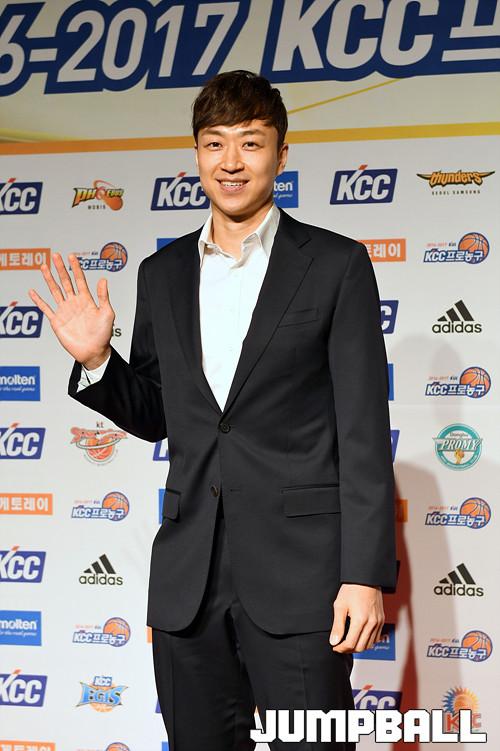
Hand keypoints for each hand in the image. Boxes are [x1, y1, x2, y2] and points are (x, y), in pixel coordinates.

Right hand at [29, 252, 113, 368]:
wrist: (94, 352)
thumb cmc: (103, 335)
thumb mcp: (107, 313)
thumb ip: (103, 296)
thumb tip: (103, 280)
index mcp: (87, 300)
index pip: (80, 280)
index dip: (75, 268)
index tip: (71, 256)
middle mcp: (75, 303)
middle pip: (66, 282)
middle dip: (60, 268)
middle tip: (56, 255)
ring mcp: (65, 311)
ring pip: (55, 291)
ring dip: (49, 279)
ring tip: (44, 267)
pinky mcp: (57, 321)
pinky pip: (45, 308)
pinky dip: (39, 300)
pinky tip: (33, 292)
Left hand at [329, 583, 383, 652]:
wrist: (365, 579)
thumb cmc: (351, 590)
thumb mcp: (340, 606)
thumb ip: (337, 626)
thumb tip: (334, 642)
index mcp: (360, 620)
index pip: (351, 644)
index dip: (341, 648)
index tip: (335, 646)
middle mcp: (372, 623)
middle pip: (360, 647)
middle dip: (348, 649)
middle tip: (339, 645)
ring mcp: (378, 622)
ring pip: (369, 645)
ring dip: (358, 647)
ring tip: (348, 642)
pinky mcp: (381, 620)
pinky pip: (375, 638)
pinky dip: (367, 641)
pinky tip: (358, 637)